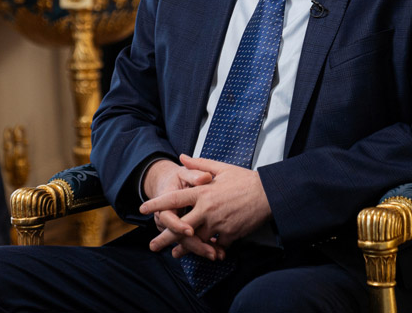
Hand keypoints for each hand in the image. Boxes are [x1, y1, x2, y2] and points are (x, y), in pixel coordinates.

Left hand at [140, 155, 271, 258]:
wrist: (268, 193)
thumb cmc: (244, 179)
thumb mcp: (221, 167)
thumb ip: (199, 165)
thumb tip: (182, 157)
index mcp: (203, 192)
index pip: (174, 199)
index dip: (157, 204)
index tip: (143, 209)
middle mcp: (207, 210)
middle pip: (180, 227)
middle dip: (165, 237)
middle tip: (153, 246)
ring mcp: (218, 224)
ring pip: (196, 240)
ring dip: (185, 248)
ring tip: (174, 254)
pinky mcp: (230, 235)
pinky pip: (216, 245)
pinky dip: (210, 249)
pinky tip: (204, 254)